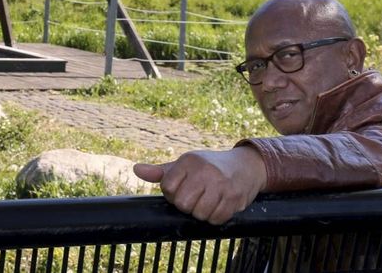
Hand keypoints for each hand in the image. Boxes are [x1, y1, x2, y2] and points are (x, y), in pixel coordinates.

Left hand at [133, 147, 266, 224]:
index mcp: (188, 161)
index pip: (167, 188)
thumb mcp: (184, 165)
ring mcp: (221, 183)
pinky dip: (216, 217)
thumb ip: (160, 172)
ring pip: (199, 214)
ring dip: (202, 213)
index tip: (182, 190)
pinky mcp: (234, 196)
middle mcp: (204, 170)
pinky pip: (217, 219)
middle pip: (183, 204)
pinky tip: (218, 206)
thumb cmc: (208, 167)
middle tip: (196, 198)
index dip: (172, 194)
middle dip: (187, 206)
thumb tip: (136, 170)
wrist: (245, 166)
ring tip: (208, 201)